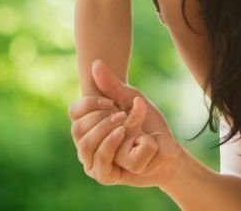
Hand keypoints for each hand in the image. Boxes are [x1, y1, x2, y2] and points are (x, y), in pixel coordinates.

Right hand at [68, 60, 181, 187]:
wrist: (166, 146)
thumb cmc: (147, 123)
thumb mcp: (131, 99)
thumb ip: (111, 85)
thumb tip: (96, 63)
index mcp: (90, 124)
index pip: (74, 112)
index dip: (89, 104)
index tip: (110, 101)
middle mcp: (88, 144)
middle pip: (78, 129)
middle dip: (101, 118)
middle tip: (122, 115)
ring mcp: (96, 161)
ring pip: (86, 146)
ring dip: (107, 131)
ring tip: (124, 124)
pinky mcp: (107, 176)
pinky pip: (102, 159)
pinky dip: (116, 144)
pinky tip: (128, 136)